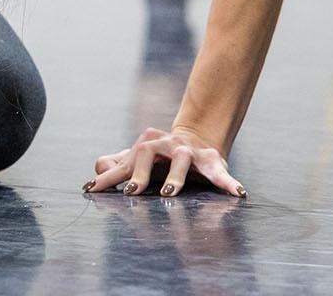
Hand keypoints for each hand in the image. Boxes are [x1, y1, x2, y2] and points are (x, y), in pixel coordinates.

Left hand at [83, 126, 244, 198]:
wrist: (197, 139)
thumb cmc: (162, 157)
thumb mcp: (138, 160)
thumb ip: (117, 165)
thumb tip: (99, 170)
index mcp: (146, 145)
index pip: (124, 161)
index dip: (110, 176)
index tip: (93, 189)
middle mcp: (166, 145)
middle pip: (147, 153)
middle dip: (140, 173)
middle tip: (132, 191)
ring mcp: (189, 152)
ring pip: (182, 160)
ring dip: (175, 177)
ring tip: (168, 193)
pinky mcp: (212, 160)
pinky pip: (220, 172)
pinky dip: (229, 182)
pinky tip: (238, 193)